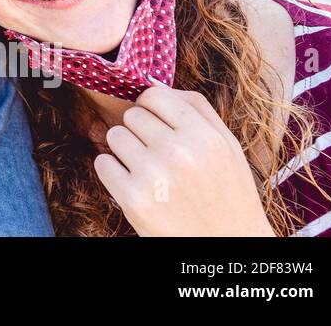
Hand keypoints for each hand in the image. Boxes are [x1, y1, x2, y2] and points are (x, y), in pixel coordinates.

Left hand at [93, 85, 274, 235]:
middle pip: (132, 115)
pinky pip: (102, 163)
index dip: (153, 109)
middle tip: (160, 156)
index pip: (154, 95)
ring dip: (126, 151)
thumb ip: (196, 109)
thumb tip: (152, 80)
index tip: (160, 126)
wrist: (228, 249)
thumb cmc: (228, 194)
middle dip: (141, 132)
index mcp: (205, 137)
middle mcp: (179, 153)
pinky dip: (114, 173)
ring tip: (151, 172)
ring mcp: (154, 177)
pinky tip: (138, 186)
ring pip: (114, 135)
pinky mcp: (133, 200)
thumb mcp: (227, 147)